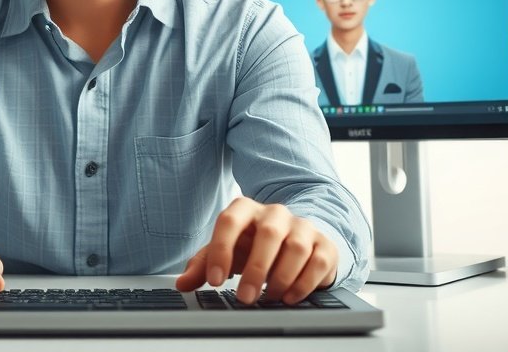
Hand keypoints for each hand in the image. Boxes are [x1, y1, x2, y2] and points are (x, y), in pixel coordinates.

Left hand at [175, 197, 337, 304]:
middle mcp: (276, 213)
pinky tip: (289, 297)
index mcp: (246, 209)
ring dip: (280, 278)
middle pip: (268, 234)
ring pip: (296, 248)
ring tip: (268, 297)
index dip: (221, 251)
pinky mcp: (324, 244)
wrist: (294, 240)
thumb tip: (183, 283)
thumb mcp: (227, 252)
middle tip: (244, 298)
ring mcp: (303, 226)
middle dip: (255, 270)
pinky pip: (318, 262)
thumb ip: (203, 265)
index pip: (230, 221)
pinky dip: (303, 284)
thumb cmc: (253, 246)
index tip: (215, 281)